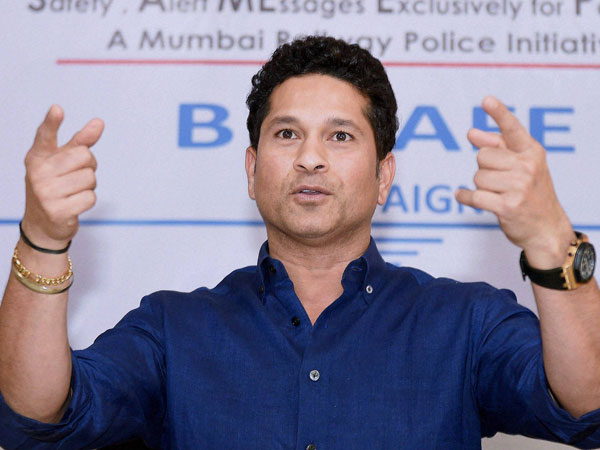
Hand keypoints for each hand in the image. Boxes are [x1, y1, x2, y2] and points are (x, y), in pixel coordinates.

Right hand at [21, 105, 103, 248]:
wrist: (43, 224)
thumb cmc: (56, 186)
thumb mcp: (64, 162)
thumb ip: (81, 142)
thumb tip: (99, 122)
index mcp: (37, 157)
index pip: (45, 136)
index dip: (52, 123)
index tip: (58, 110)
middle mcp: (38, 172)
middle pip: (85, 156)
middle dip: (89, 166)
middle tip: (75, 176)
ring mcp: (45, 192)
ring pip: (90, 178)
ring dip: (89, 185)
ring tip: (72, 192)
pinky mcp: (57, 211)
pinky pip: (90, 197)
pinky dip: (87, 201)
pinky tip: (73, 204)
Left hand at [455, 96, 573, 267]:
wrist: (546, 229)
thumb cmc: (531, 194)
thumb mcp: (523, 166)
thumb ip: (499, 147)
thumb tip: (472, 132)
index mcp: (532, 152)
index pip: (512, 129)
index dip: (499, 114)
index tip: (486, 100)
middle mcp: (528, 166)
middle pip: (482, 156)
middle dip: (485, 168)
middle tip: (500, 182)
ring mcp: (519, 187)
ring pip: (477, 177)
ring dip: (481, 186)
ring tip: (498, 194)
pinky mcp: (507, 206)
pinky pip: (473, 196)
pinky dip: (465, 197)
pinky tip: (465, 197)